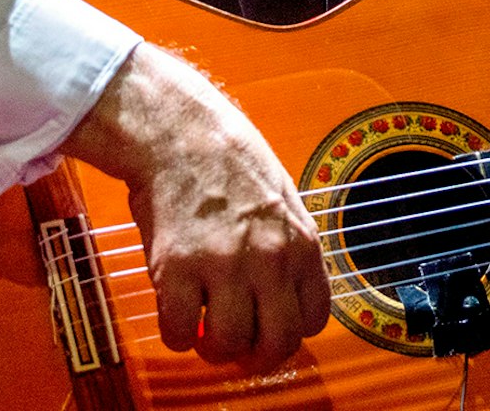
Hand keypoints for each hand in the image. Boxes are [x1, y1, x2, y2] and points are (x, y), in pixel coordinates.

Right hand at [62, 42, 329, 373]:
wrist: (181, 132)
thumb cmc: (231, 160)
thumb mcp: (285, 200)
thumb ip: (290, 249)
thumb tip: (287, 296)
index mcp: (301, 243)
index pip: (313, 319)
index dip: (289, 333)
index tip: (269, 329)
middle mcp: (270, 259)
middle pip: (276, 344)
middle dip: (256, 356)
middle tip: (237, 347)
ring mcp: (224, 265)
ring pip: (227, 345)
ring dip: (212, 348)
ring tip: (202, 327)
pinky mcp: (178, 268)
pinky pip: (180, 332)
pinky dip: (176, 334)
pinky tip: (176, 313)